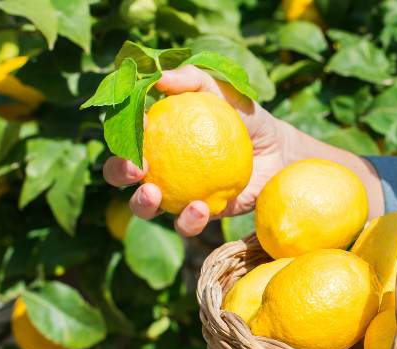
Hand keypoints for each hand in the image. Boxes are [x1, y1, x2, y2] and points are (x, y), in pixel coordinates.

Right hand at [103, 65, 290, 236]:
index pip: (127, 135)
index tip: (143, 126)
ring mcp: (177, 194)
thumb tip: (159, 77)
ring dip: (142, 203)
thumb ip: (194, 79)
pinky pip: (186, 223)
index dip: (124, 133)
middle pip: (121, 174)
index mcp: (156, 137)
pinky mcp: (201, 215)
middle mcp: (159, 167)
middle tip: (136, 168)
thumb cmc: (245, 117)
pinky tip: (200, 207)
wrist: (279, 152)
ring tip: (155, 193)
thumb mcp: (223, 92)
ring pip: (145, 207)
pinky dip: (188, 219)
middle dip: (118, 172)